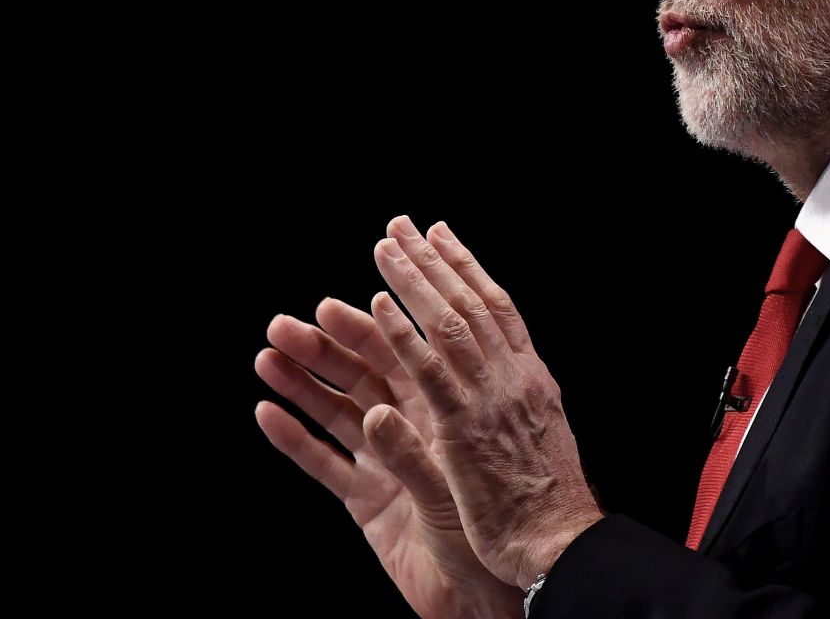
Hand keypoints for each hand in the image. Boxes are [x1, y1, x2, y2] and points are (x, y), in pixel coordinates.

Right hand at [255, 297, 523, 618]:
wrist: (487, 591)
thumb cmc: (494, 528)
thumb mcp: (454, 487)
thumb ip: (413, 454)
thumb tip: (375, 415)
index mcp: (444, 408)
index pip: (402, 358)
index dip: (367, 330)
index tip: (330, 306)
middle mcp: (413, 427)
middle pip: (362, 376)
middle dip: (323, 349)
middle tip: (284, 326)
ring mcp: (385, 461)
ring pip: (336, 412)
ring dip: (300, 384)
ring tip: (267, 357)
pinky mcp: (365, 499)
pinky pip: (324, 463)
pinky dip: (294, 439)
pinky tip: (267, 412)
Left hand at [370, 215, 604, 590]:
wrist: (561, 542)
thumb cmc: (549, 502)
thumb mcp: (541, 435)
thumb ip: (518, 400)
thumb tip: (508, 372)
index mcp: (530, 379)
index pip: (497, 308)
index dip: (467, 268)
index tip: (442, 236)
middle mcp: (512, 378)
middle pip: (468, 304)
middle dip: (434, 261)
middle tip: (403, 226)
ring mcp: (488, 401)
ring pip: (447, 326)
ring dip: (413, 283)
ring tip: (384, 248)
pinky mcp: (462, 431)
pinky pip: (426, 374)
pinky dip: (403, 336)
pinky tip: (378, 307)